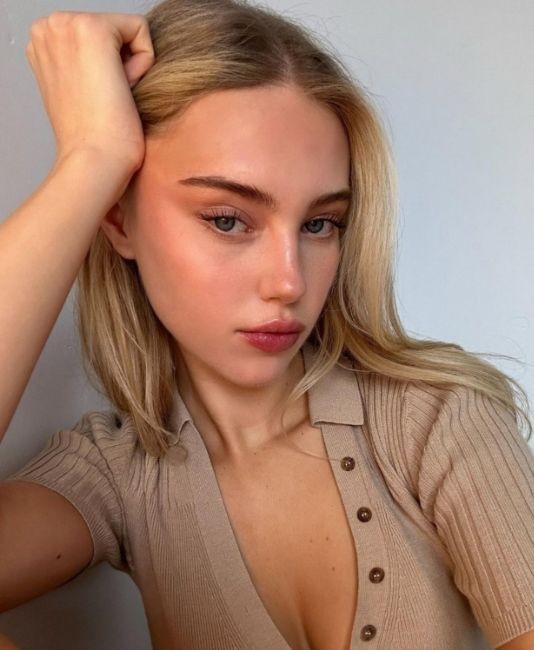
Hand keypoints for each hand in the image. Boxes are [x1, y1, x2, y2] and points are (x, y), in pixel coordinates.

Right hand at [25, 11, 154, 171]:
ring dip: (131, 67)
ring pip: (127, 30)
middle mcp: (48, 27)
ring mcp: (66, 25)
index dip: (110, 71)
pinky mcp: (93, 29)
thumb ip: (86, 65)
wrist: (94, 160)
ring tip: (111, 97)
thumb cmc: (93, 139)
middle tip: (106, 101)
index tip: (97, 100)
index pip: (101, 37)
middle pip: (115, 29)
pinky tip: (123, 91)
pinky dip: (143, 64)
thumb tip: (111, 61)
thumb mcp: (79, 90)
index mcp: (44, 42)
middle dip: (122, 65)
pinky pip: (141, 30)